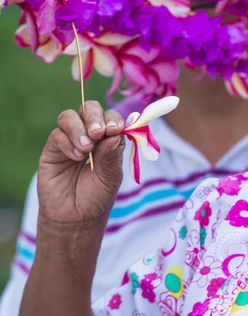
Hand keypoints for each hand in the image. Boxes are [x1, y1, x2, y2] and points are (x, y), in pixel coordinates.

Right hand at [38, 101, 125, 225]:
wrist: (76, 217)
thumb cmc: (97, 196)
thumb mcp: (110, 176)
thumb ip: (111, 156)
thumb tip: (114, 135)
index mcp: (108, 138)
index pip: (111, 117)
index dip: (114, 119)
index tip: (116, 130)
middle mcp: (89, 134)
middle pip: (89, 108)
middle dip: (95, 117)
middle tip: (99, 133)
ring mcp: (69, 140)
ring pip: (69, 116)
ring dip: (79, 128)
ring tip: (86, 148)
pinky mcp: (52, 150)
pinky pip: (57, 135)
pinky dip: (67, 142)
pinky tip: (76, 158)